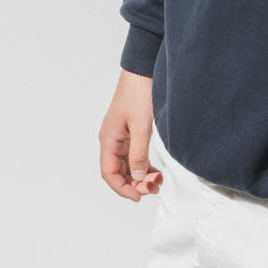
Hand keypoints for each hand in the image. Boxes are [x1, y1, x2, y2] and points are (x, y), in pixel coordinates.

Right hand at [99, 68, 163, 200]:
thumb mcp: (140, 125)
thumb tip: (137, 179)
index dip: (122, 188)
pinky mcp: (131, 132)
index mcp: (108, 139)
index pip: (109, 173)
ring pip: (128, 165)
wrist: (143, 70)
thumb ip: (139, 153)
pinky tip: (156, 170)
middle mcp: (112, 140)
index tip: (139, 196)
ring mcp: (121, 137)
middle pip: (119, 171)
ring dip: (141, 176)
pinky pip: (135, 156)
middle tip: (154, 187)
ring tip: (158, 181)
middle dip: (135, 184)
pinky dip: (144, 165)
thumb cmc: (139, 93)